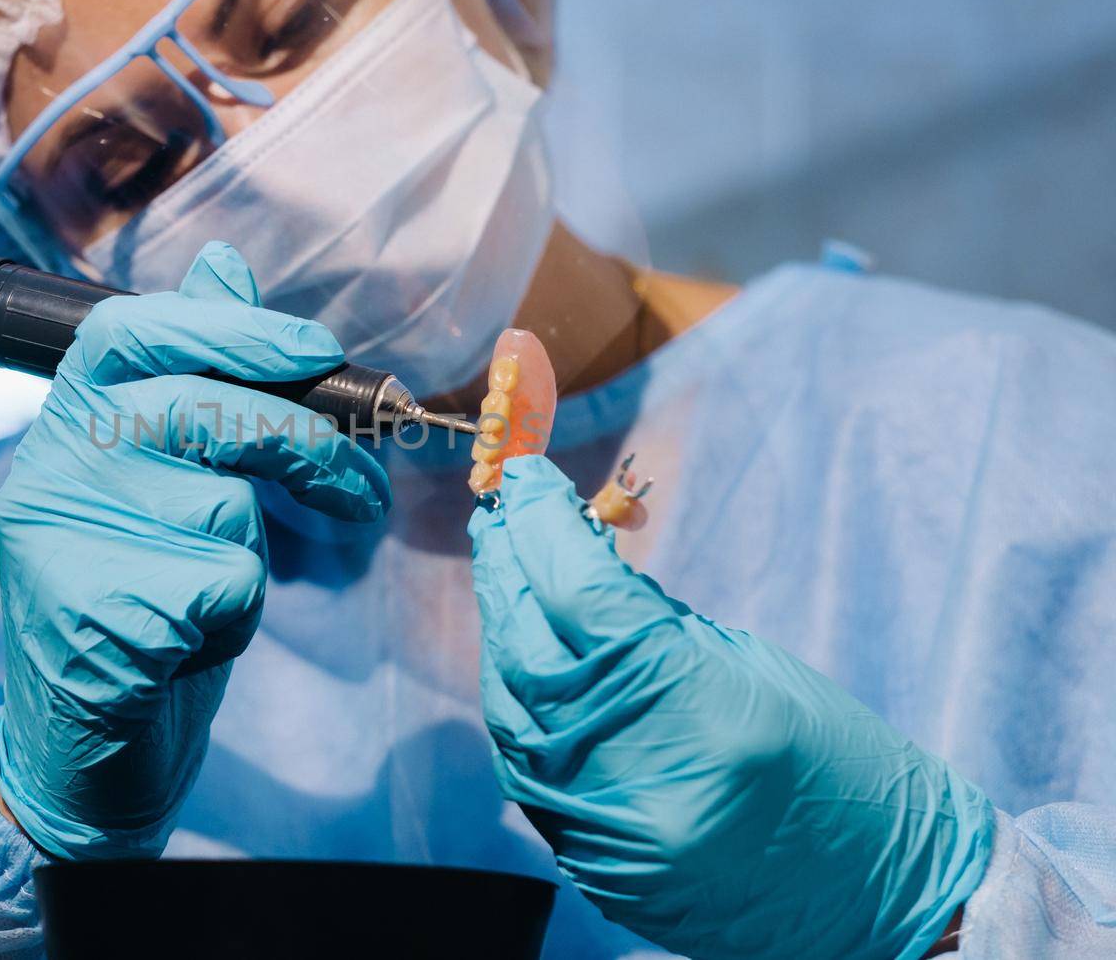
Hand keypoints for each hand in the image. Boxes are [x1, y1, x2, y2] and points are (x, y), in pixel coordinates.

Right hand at [0, 242, 390, 858]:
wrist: (84, 754)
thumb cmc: (141, 603)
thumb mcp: (169, 484)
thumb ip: (197, 378)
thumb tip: (224, 262)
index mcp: (62, 426)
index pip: (131, 329)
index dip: (232, 328)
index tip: (319, 348)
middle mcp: (47, 471)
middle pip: (199, 411)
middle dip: (304, 445)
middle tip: (361, 490)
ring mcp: (62, 544)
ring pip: (224, 507)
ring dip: (250, 560)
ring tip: (205, 600)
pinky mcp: (95, 615)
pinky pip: (224, 586)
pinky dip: (235, 621)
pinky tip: (187, 647)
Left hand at [469, 456, 991, 959]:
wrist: (882, 902)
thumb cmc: (841, 768)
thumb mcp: (752, 668)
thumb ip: (651, 617)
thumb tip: (573, 557)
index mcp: (696, 707)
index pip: (583, 594)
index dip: (543, 525)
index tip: (524, 478)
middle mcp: (636, 771)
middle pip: (530, 648)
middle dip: (508, 573)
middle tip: (499, 519)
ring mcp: (606, 828)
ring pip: (511, 709)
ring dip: (503, 636)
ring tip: (506, 580)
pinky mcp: (592, 864)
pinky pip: (526, 769)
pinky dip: (518, 706)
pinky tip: (523, 662)